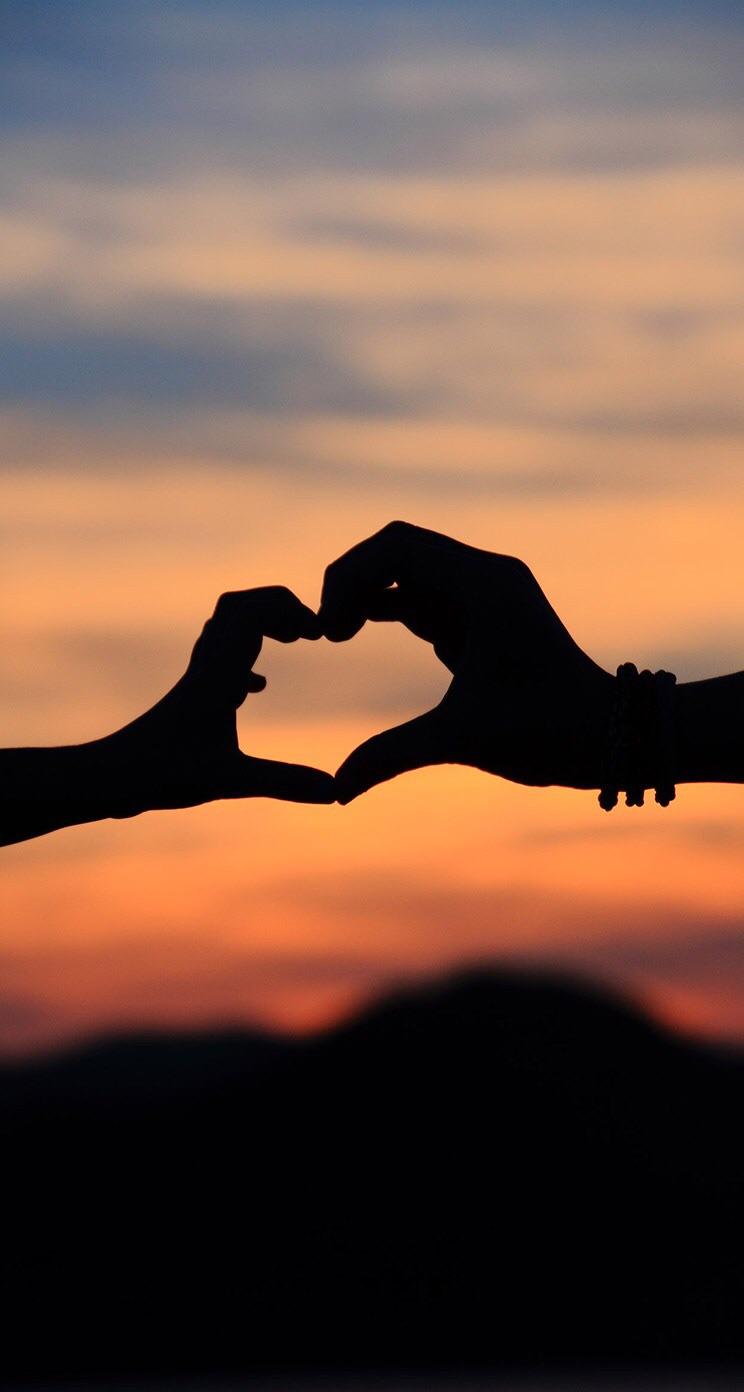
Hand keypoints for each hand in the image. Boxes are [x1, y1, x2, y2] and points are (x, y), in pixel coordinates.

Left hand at [105, 586, 334, 812]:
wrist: (112, 776)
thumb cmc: (163, 774)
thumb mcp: (231, 781)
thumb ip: (285, 782)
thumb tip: (336, 791)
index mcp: (219, 673)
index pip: (252, 612)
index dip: (290, 610)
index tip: (319, 635)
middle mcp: (207, 666)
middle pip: (239, 605)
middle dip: (278, 607)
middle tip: (308, 632)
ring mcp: (197, 678)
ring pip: (227, 626)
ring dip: (262, 625)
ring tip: (294, 643)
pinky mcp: (191, 695)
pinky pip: (219, 655)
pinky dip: (246, 655)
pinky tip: (256, 689)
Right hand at [319, 522, 613, 802]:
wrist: (612, 735)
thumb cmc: (548, 733)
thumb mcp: (461, 740)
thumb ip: (391, 757)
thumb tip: (337, 790)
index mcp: (483, 585)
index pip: (396, 546)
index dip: (348, 576)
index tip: (328, 628)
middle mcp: (487, 576)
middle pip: (399, 549)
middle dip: (354, 583)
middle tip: (328, 632)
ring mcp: (490, 593)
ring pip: (412, 571)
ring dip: (371, 595)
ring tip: (338, 636)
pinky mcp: (489, 615)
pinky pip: (429, 595)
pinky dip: (393, 608)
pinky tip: (361, 632)